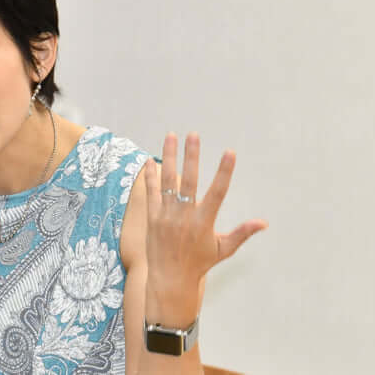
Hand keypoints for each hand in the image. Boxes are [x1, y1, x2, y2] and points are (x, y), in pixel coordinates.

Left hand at [143, 132, 267, 298]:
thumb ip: (242, 233)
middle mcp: (184, 216)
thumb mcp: (223, 249)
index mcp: (204, 222)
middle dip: (192, 156)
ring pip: (167, 181)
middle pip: (189, 180)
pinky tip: (150, 159)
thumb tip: (264, 222)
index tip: (230, 152)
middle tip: (194, 135)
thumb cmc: (199, 263)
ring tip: (171, 135)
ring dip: (169, 157)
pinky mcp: (152, 217)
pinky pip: (152, 192)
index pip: (218, 192)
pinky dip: (151, 176)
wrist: (170, 279)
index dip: (224, 172)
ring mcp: (166, 215)